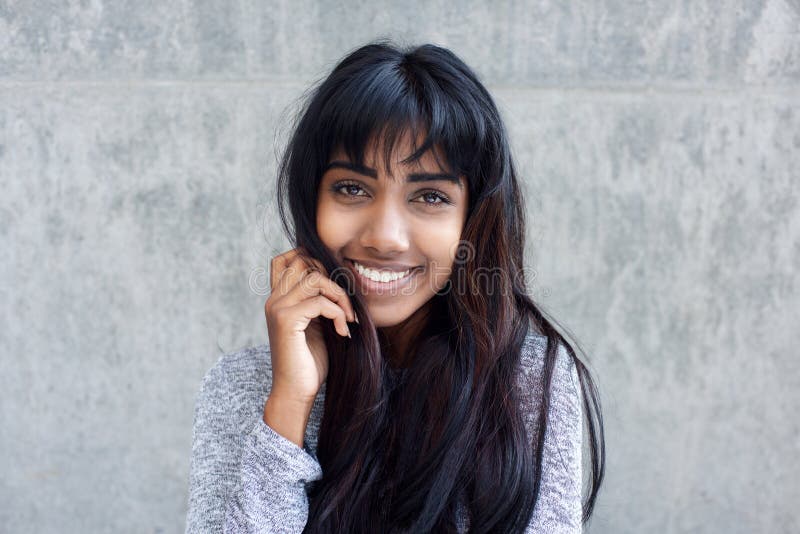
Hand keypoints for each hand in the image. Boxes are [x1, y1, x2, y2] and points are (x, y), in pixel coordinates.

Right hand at [265, 247, 356, 402]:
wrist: (296, 392)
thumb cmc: (309, 362)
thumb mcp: (317, 324)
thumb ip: (320, 300)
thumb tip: (341, 278)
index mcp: (278, 298)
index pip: (285, 258)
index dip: (312, 260)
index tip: (333, 287)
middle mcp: (274, 299)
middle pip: (302, 260)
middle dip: (331, 276)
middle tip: (344, 304)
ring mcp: (277, 308)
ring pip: (314, 278)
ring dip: (339, 295)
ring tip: (347, 318)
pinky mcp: (286, 320)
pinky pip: (320, 302)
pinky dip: (338, 314)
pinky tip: (343, 332)